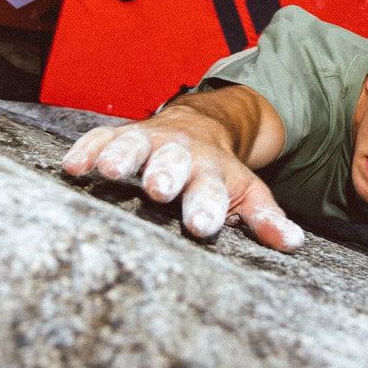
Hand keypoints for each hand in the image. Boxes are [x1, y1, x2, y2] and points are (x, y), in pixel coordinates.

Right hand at [62, 114, 304, 251]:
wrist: (201, 124)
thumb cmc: (219, 171)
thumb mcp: (247, 192)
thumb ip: (265, 218)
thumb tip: (294, 244)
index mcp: (212, 172)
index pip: (212, 190)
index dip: (207, 207)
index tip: (203, 226)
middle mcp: (180, 154)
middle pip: (173, 162)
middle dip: (167, 174)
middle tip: (160, 190)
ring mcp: (149, 141)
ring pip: (135, 145)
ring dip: (123, 156)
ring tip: (110, 172)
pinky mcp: (120, 134)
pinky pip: (101, 137)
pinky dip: (88, 149)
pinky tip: (73, 166)